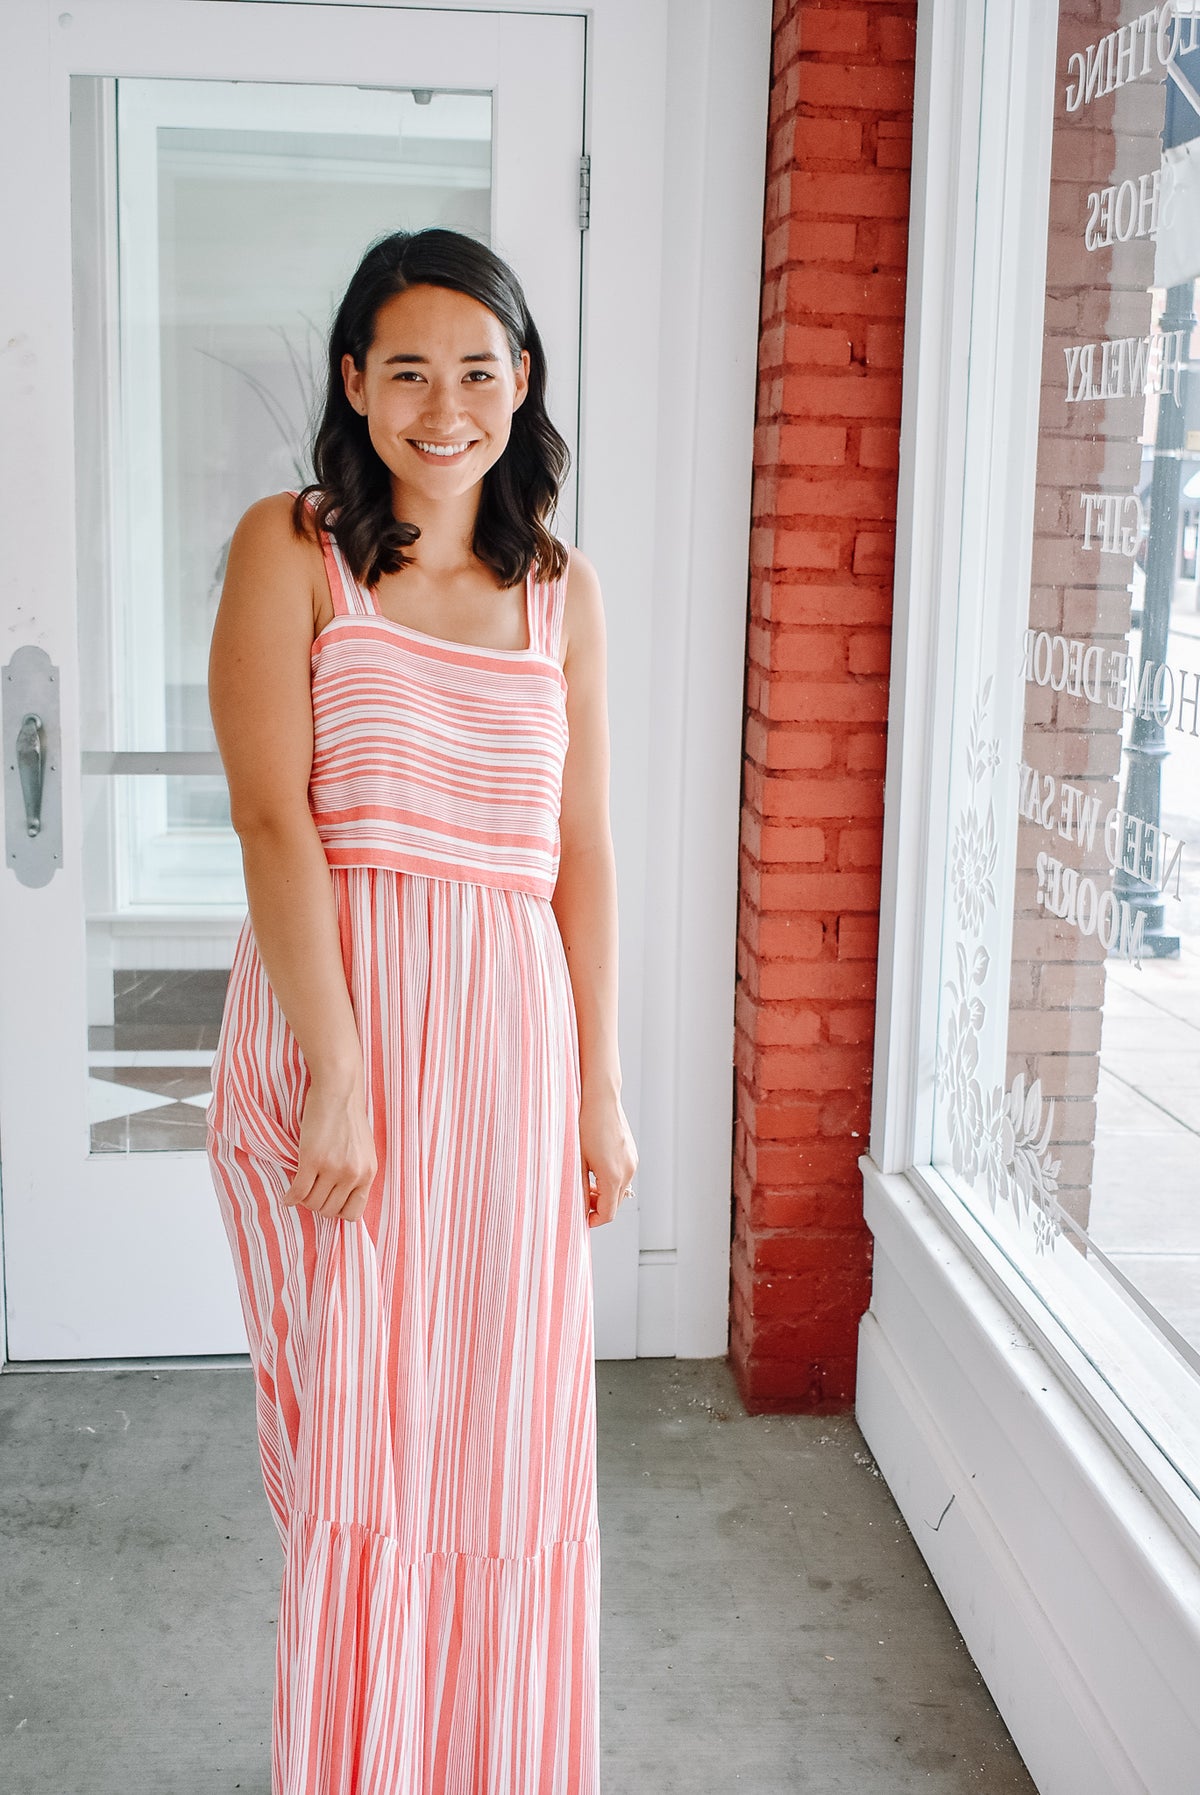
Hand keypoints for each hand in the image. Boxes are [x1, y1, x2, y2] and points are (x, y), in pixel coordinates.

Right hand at [282, 1075, 376, 1221]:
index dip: (337, 1211)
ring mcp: (333, 1168)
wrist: (338, 1090)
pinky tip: (288, 1195)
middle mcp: (353, 1174)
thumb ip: (356, 1172)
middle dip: (318, 1205)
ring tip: (301, 1188)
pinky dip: (290, 1197)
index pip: (353, 1213)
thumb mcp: (363, 1150)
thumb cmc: (348, 1117)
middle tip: (310, 1192)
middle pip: (330, 1210)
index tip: (328, 1201)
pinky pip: (298, 1192)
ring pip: (312, 1203)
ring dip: (303, 1200)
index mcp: (368, 1173)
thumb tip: (341, 1196)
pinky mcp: (312, 1160)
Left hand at [579, 1086, 637, 1228]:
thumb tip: (579, 1206)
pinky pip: (624, 1176)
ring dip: (605, 1193)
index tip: (582, 1219)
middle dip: (599, 1207)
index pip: (608, 1213)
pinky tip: (596, 1170)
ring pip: (620, 1190)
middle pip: (616, 1204)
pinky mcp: (632, 1154)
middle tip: (581, 1201)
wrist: (600, 1099)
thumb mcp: (577, 1160)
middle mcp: (628, 1171)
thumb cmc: (584, 1126)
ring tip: (587, 1184)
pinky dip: (611, 1180)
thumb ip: (580, 1187)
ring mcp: (632, 1162)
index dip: (594, 1220)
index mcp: (613, 1176)